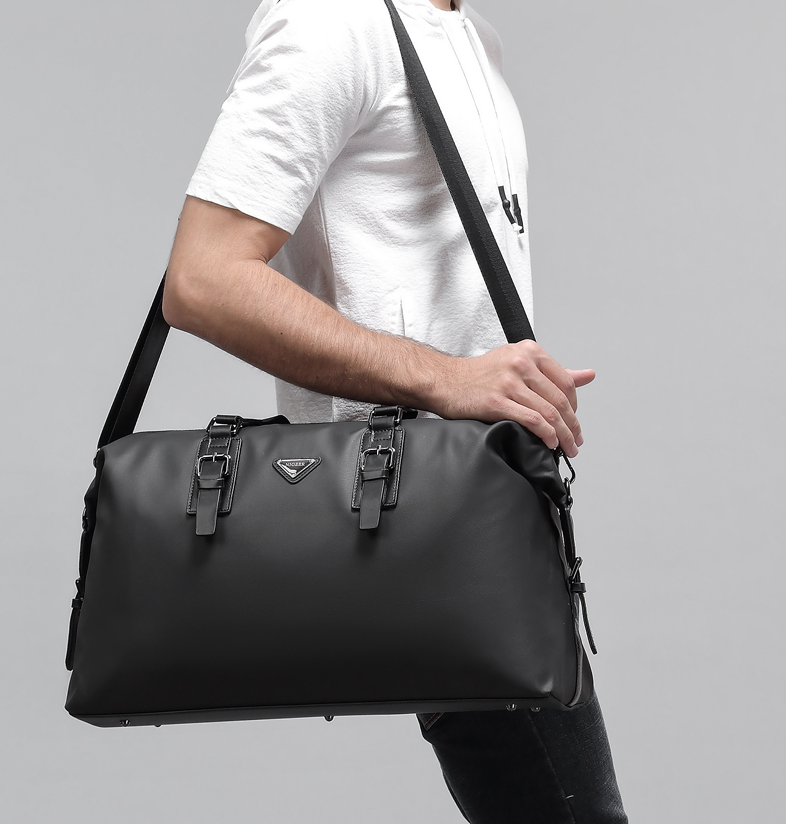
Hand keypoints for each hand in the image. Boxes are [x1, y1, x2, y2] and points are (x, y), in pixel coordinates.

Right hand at [432, 341, 594, 457]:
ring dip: (563, 434)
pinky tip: (549, 443)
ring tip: (567, 447)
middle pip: (560, 399)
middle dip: (572, 425)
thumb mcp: (518, 362)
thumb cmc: (481, 374)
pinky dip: (545, 434)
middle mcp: (521, 363)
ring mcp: (509, 382)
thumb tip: (588, 375)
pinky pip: (531, 420)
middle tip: (576, 440)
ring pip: (548, 412)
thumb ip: (553, 371)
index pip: (566, 381)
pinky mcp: (497, 401)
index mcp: (530, 352)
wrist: (445, 381)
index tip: (574, 421)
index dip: (575, 406)